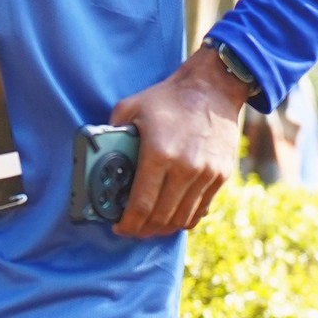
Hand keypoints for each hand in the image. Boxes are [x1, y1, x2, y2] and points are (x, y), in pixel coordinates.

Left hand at [109, 46, 251, 236]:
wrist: (214, 87)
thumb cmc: (170, 98)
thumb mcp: (132, 106)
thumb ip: (112, 130)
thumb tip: (96, 150)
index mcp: (159, 154)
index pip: (141, 205)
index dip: (128, 224)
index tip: (119, 227)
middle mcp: (185, 168)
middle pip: (161, 218)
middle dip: (143, 230)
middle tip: (132, 229)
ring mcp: (206, 174)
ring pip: (182, 218)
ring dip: (164, 228)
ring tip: (151, 225)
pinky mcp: (221, 175)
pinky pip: (201, 209)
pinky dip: (184, 217)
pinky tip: (172, 214)